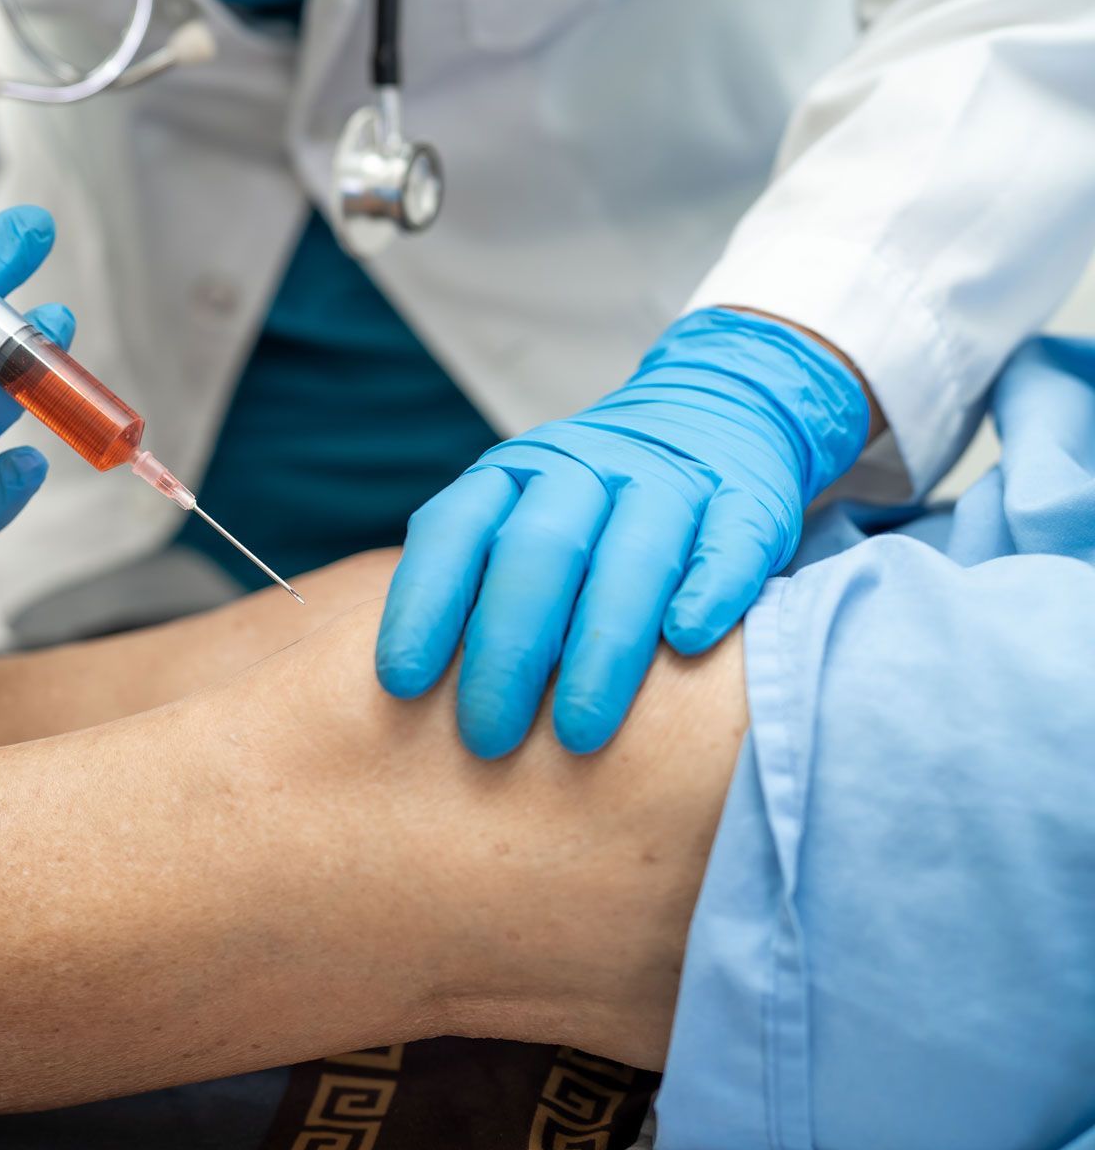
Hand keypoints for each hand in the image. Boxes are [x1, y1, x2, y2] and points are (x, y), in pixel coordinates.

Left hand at [376, 308, 869, 756]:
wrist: (715, 413)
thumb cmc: (589, 509)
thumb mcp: (517, 520)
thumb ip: (474, 585)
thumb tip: (413, 698)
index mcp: (511, 475)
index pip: (453, 531)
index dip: (423, 604)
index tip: (401, 684)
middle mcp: (584, 469)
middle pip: (538, 552)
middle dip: (508, 649)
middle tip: (486, 736)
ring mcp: (668, 480)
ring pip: (632, 555)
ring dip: (602, 644)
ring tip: (576, 732)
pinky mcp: (748, 500)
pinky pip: (727, 543)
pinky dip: (708, 591)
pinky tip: (687, 643)